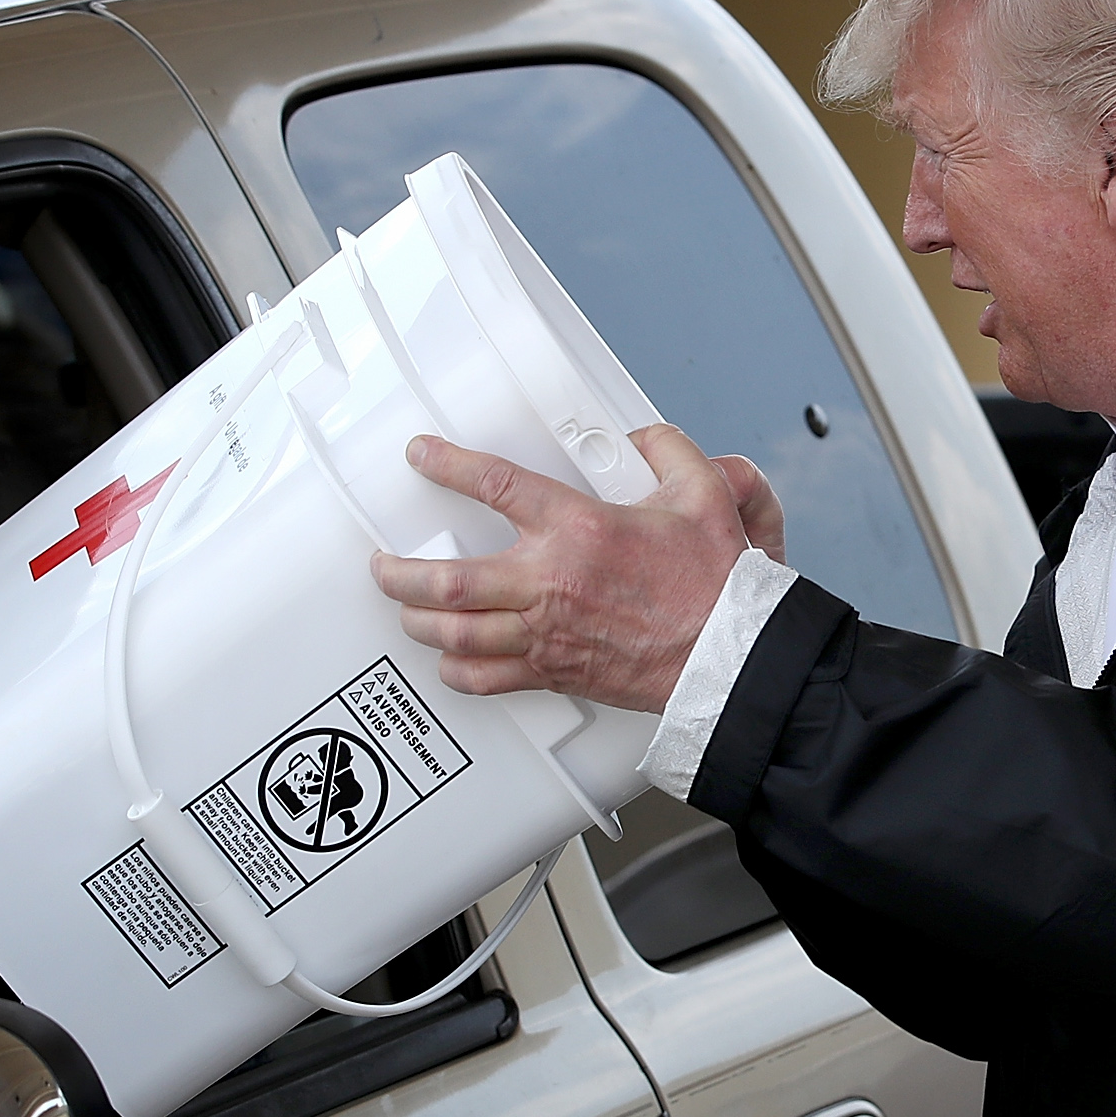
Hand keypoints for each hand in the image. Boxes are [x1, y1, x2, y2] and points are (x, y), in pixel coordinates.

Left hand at [371, 426, 782, 711]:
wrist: (730, 655)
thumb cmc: (718, 585)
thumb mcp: (704, 495)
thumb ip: (668, 452)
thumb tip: (644, 437)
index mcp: (580, 530)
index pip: (496, 485)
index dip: (448, 465)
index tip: (423, 456)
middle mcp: (551, 584)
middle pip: (448, 580)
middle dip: (402, 572)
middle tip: (385, 564)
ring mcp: (548, 634)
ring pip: (455, 634)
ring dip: (418, 621)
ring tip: (404, 608)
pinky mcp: (555, 673)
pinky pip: (486, 679)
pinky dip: (456, 673)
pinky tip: (447, 663)